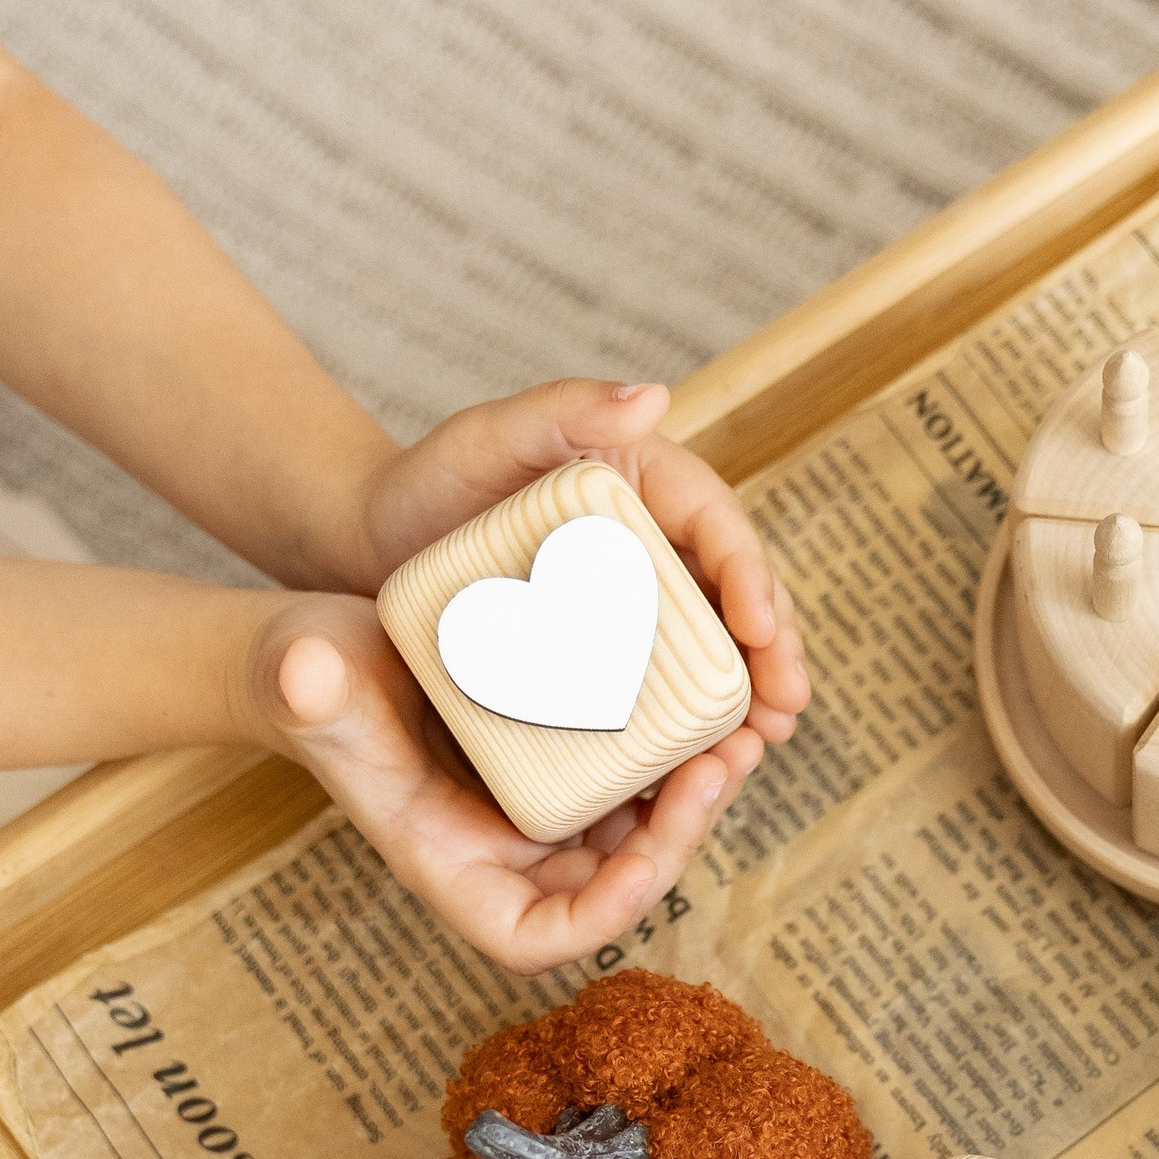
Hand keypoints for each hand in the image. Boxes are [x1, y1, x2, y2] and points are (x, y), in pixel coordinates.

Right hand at [243, 593, 766, 972]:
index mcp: (451, 866)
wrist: (320, 647)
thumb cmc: (303, 675)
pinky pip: (633, 781)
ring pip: (638, 832)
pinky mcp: (555, 769)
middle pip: (614, 884)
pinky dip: (674, 753)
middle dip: (680, 838)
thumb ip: (305, 688)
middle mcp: (503, 855)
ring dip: (695, 796)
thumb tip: (307, 674)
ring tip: (741, 729)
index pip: (538, 935)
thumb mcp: (302, 677)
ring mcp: (535, 816)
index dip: (604, 914)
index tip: (649, 862)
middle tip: (723, 762)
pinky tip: (708, 700)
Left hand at [342, 378, 807, 746]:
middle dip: (774, 649)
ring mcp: (636, 599)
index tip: (763, 630)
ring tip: (769, 738)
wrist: (371, 546)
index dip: (752, 576)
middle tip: (788, 705)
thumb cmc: (426, 482)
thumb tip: (654, 398)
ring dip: (752, 693)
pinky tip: (711, 760)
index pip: (718, 525)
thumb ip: (563, 406)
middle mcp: (655, 540)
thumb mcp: (487, 434)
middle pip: (736, 592)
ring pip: (716, 644)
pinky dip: (696, 719)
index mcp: (645, 480)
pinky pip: (667, 683)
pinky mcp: (608, 649)